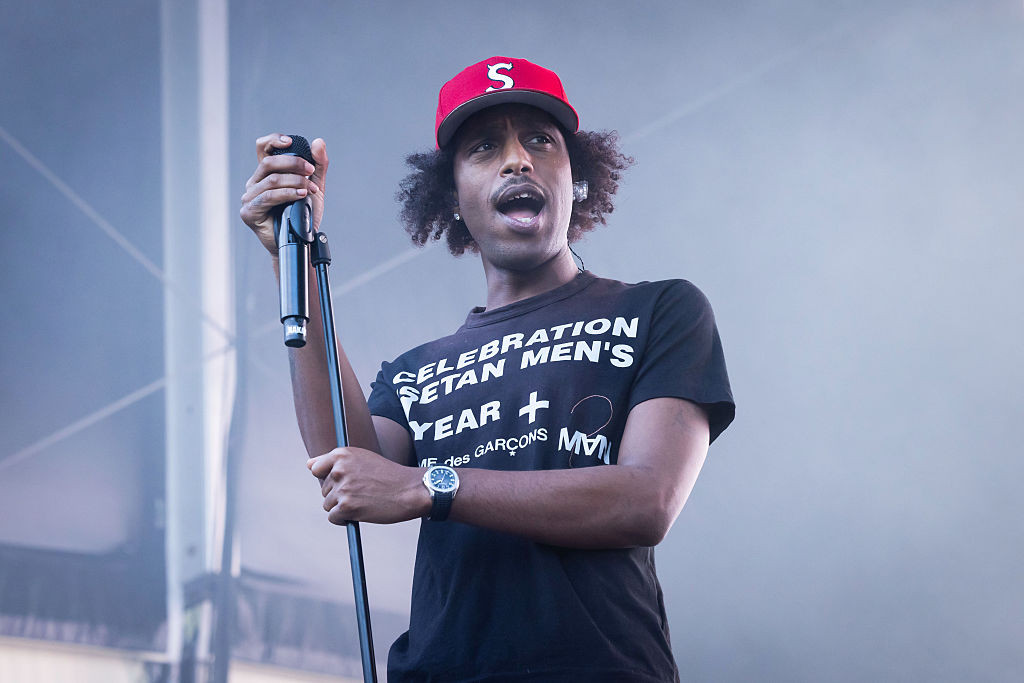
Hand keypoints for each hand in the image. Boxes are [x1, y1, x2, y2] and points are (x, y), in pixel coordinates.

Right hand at [240, 134, 327, 255]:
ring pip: (271, 180)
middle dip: (293, 164)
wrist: (301, 241)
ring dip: (294, 182)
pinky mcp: (249, 212)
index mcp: (266, 173)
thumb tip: (319, 142)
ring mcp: (249, 197)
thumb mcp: (314, 185)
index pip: (263, 147)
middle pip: (269, 162)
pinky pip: (268, 197)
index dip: (274, 140)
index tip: (291, 142)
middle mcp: (255, 183)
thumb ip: (318, 165)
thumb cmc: (304, 214)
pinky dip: (287, 194)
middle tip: (310, 172)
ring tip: (309, 189)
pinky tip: (300, 195)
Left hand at [308, 446, 428, 524]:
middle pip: (324, 489)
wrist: (409, 490)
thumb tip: (308, 465)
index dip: (329, 478)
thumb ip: (334, 461)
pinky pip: (334, 518)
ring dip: (343, 507)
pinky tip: (362, 512)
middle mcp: (339, 469)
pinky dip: (345, 519)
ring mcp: (342, 488)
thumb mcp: (361, 459)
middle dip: (339, 493)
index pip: (316, 468)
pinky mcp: (346, 507)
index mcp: (341, 454)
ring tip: (364, 500)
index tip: (344, 481)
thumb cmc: (387, 475)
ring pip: (328, 504)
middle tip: (362, 491)